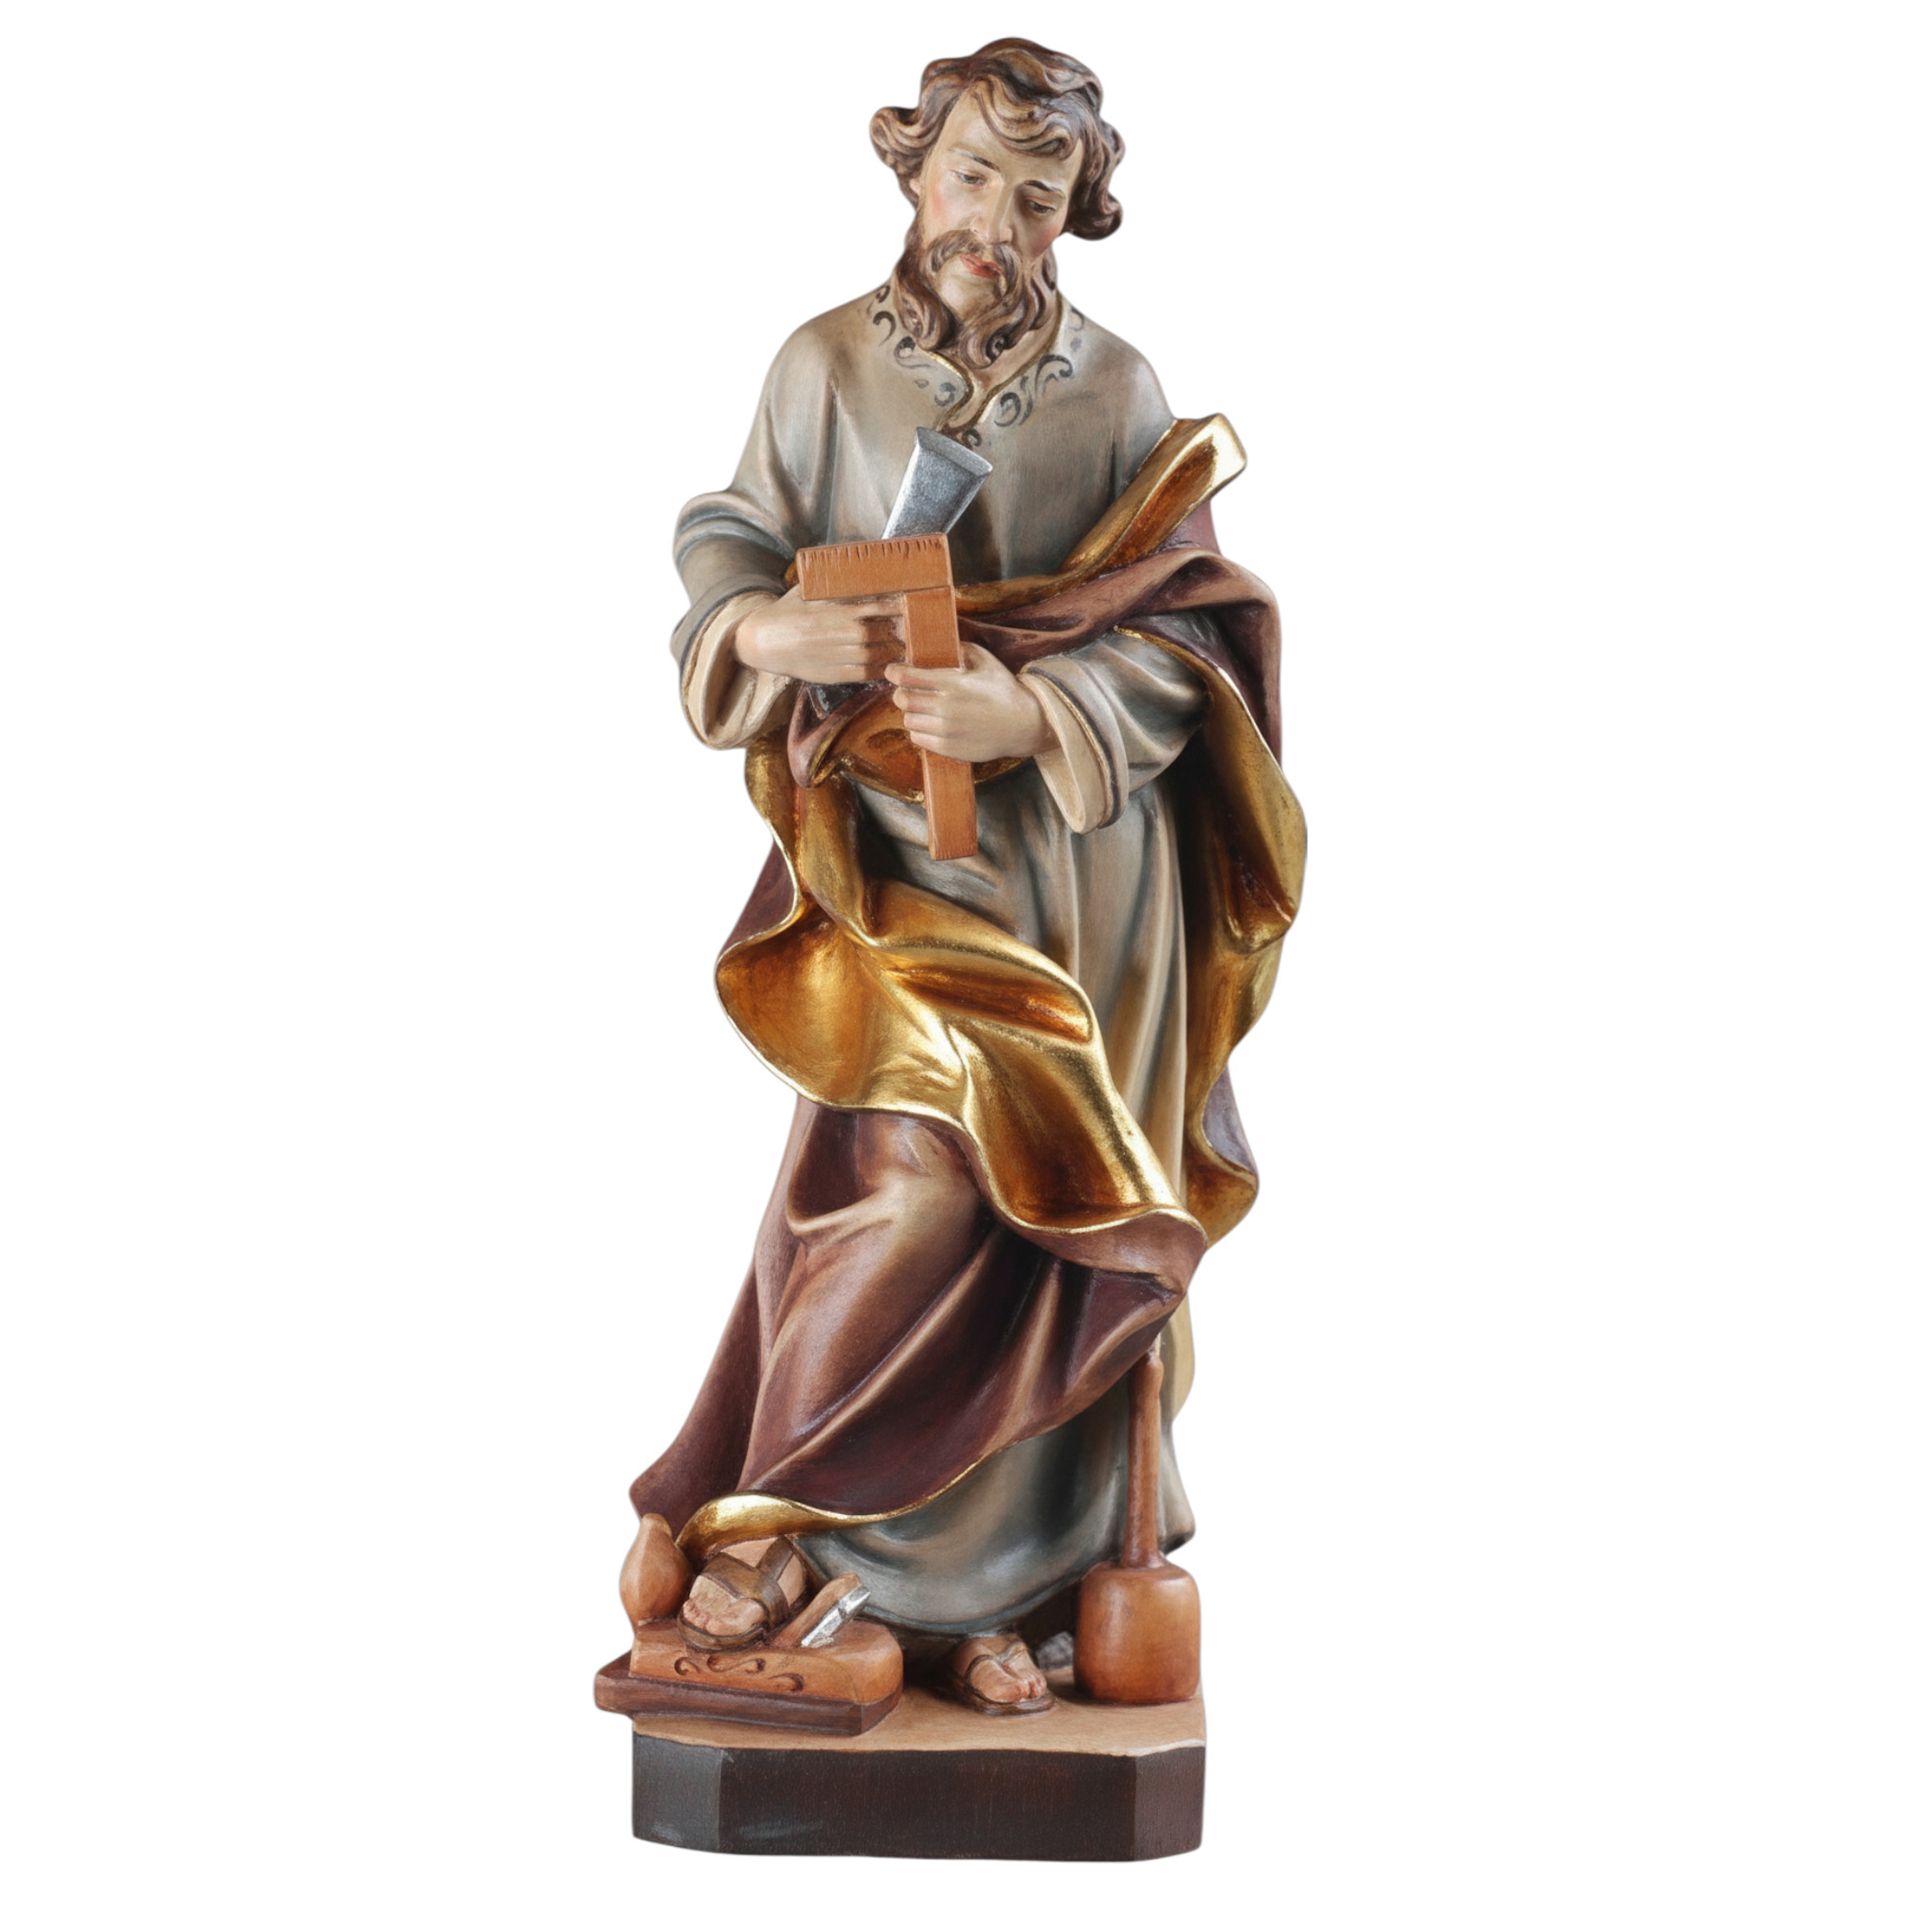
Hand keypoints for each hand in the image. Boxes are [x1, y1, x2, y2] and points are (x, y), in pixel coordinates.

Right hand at [734, 586, 902, 683]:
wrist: (765, 642)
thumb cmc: (788, 612)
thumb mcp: (810, 591)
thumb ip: (835, 586)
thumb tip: (855, 572)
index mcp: (844, 611)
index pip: (884, 607)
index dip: (902, 606)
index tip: (914, 603)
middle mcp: (849, 635)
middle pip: (890, 631)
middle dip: (905, 629)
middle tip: (918, 625)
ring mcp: (846, 656)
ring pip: (884, 654)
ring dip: (899, 650)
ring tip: (910, 645)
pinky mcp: (840, 674)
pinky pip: (871, 673)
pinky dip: (885, 668)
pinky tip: (892, 662)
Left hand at [885, 643, 1057, 763]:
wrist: (1024, 725)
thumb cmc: (1005, 691)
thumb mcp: (987, 662)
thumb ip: (962, 650)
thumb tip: (941, 644)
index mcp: (952, 683)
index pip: (908, 677)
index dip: (894, 672)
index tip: (892, 671)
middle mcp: (945, 708)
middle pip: (902, 700)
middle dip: (901, 693)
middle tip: (908, 690)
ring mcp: (945, 730)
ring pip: (908, 721)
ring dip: (912, 713)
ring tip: (924, 708)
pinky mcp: (947, 748)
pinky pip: (918, 739)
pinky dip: (920, 731)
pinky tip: (931, 724)